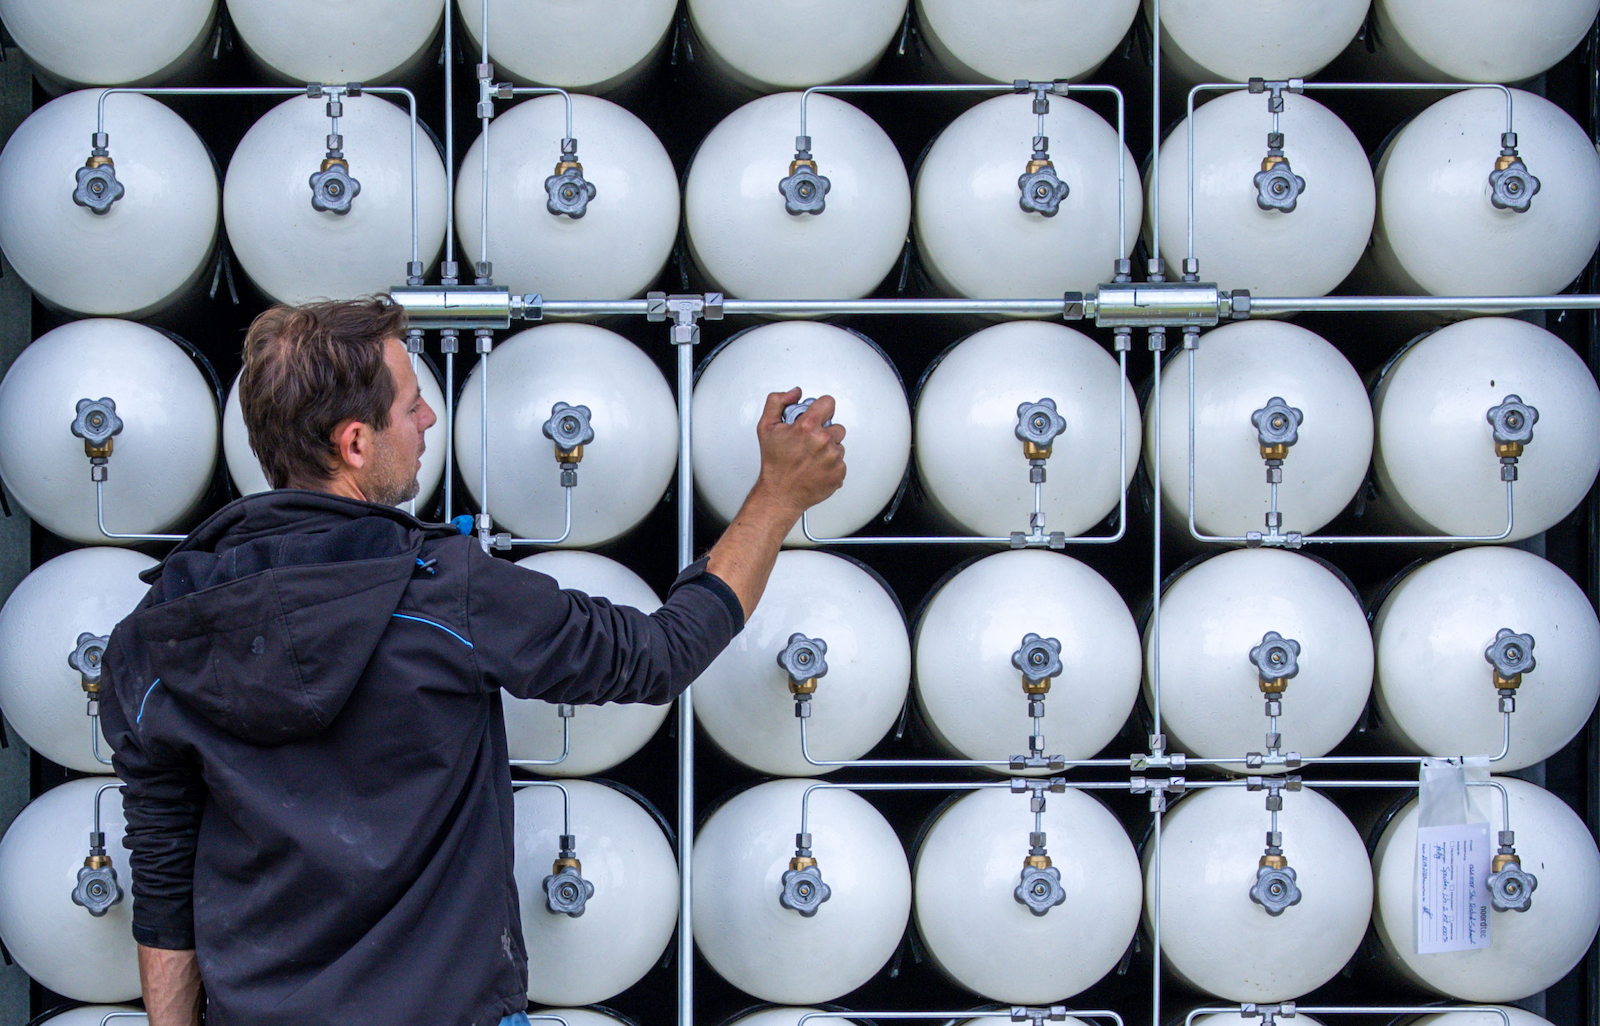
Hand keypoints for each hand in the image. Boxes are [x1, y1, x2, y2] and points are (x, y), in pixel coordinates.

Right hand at [754, 387, 847, 515]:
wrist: (780, 493)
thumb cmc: (774, 464)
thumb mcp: (766, 427)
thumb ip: (777, 402)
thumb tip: (794, 392)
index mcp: (807, 427)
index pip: (828, 403)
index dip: (822, 407)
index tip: (818, 414)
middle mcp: (823, 441)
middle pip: (836, 426)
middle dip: (824, 432)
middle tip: (809, 442)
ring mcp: (833, 458)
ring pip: (839, 445)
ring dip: (828, 449)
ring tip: (811, 457)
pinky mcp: (839, 472)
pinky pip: (841, 462)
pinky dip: (831, 465)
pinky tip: (816, 468)